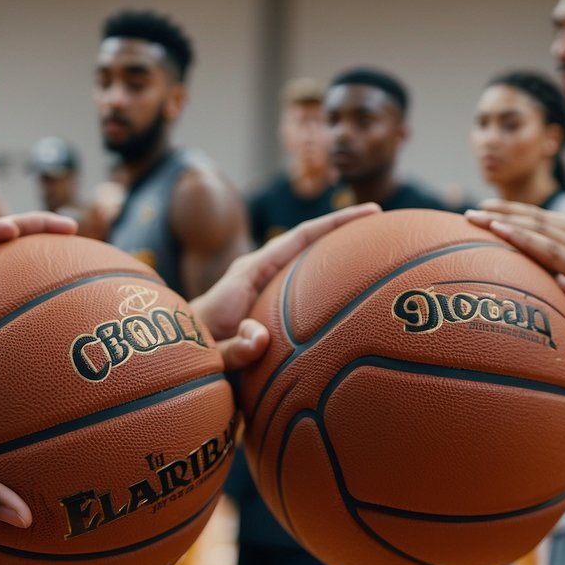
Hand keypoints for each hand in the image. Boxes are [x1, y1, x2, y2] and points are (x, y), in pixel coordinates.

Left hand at [192, 203, 380, 368]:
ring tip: (378, 258)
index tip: (372, 212)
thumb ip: (233, 349)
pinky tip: (352, 301)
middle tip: (387, 228)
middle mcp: (260, 272)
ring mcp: (266, 287)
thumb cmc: (193, 350)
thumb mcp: (212, 352)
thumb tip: (259, 339)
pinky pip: (306, 291)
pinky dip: (328, 289)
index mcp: (250, 272)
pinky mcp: (269, 304)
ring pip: (310, 267)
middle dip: (345, 234)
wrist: (177, 351)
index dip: (336, 223)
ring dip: (338, 261)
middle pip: (310, 244)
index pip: (299, 238)